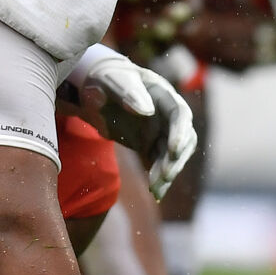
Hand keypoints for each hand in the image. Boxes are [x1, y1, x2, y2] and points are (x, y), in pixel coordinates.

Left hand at [68, 51, 198, 198]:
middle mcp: (166, 115)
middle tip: (163, 177)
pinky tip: (156, 194)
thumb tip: (147, 110)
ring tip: (155, 190)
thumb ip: (129, 92)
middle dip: (175, 159)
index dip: (180, 133)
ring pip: (172, 156)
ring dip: (167, 173)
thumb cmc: (104, 80)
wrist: (94, 91)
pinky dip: (159, 179)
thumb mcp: (112, 81)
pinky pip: (160, 165)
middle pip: (182, 139)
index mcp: (162, 95)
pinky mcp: (151, 146)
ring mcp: (160, 131)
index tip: (174, 150)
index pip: (179, 114)